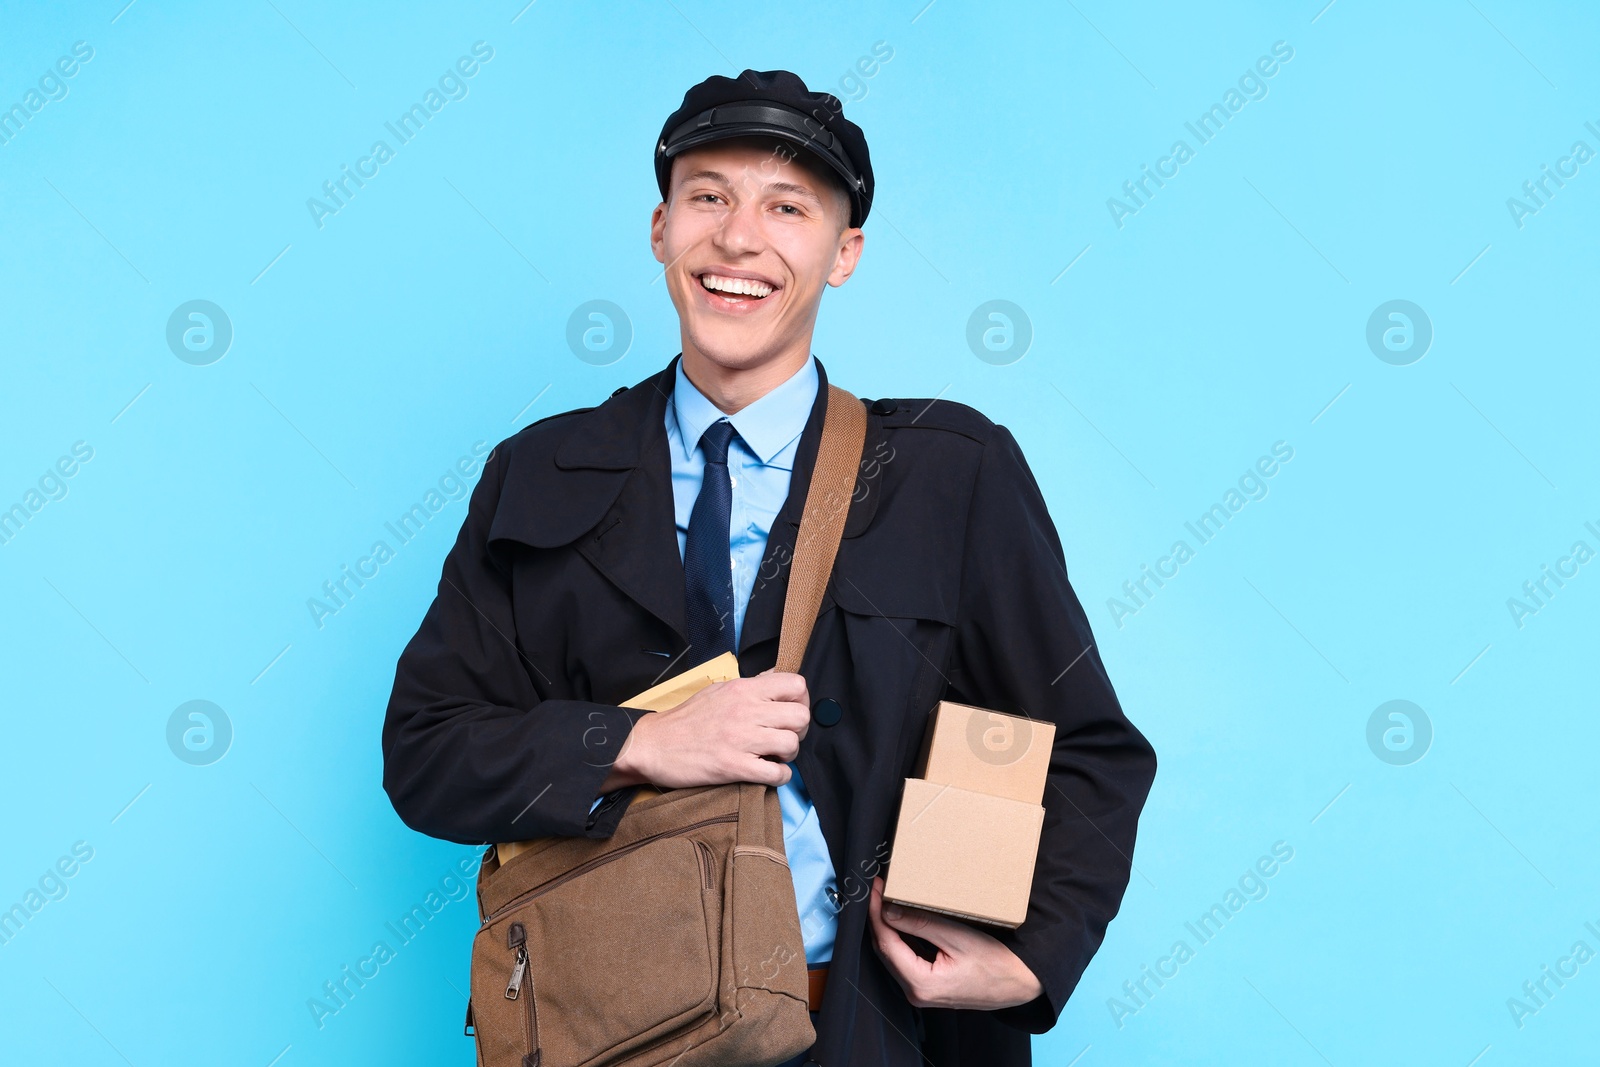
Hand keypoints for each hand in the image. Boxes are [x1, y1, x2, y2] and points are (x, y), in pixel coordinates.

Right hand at [601, 670, 809, 790]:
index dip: (801, 700)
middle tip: (784, 737)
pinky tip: (767, 773)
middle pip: (801, 716)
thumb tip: (776, 677)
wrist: (653, 745)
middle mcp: (745, 710)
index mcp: (743, 689)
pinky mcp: (733, 766)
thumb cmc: (686, 719)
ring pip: (792, 744)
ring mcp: (740, 739)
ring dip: (789, 755)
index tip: (790, 712)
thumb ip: (750, 685)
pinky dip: (779, 776)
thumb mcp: (719, 689)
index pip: (796, 685)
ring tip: (773, 756)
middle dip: (799, 730)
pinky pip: (776, 774)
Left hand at [868, 876, 1043, 1010]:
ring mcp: (922, 992)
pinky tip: (902, 921)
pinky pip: (906, 961)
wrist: (1020, 983)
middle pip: (886, 951)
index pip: (886, 943)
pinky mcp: (929, 987)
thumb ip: (921, 925)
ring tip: (885, 901)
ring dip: (889, 928)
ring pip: (894, 956)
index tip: (875, 889)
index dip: (876, 914)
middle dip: (879, 919)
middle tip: (877, 891)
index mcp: (921, 984)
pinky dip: (902, 939)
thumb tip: (888, 911)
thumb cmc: (996, 963)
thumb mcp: (958, 938)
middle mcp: (916, 993)